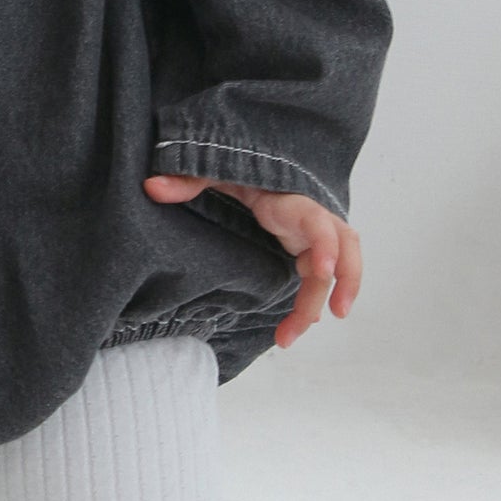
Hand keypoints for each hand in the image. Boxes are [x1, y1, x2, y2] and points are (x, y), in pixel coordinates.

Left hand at [141, 173, 359, 347]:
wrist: (248, 165)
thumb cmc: (234, 169)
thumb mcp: (212, 171)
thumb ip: (187, 178)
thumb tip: (152, 187)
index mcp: (289, 201)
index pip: (317, 221)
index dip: (326, 244)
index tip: (322, 271)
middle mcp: (307, 218)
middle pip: (344, 247)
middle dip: (348, 278)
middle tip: (338, 311)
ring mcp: (309, 235)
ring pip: (334, 268)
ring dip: (320, 302)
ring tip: (291, 336)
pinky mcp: (302, 249)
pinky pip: (316, 277)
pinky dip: (308, 303)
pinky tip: (290, 328)